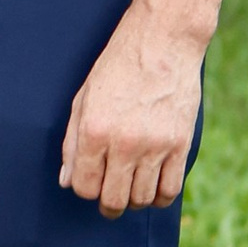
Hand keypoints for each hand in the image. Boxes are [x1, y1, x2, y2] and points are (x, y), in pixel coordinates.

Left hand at [59, 0, 201, 217]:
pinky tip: (153, 187)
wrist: (163, 42)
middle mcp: (124, 143)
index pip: (85, 186)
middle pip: (114, 200)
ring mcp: (156, 146)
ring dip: (134, 200)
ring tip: (131, 187)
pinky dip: (160, 196)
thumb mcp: (84, 99)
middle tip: (109, 198)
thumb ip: (72, 143)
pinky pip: (171, 189)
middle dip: (108, 204)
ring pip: (143, 199)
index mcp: (94, 131)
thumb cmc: (117, 67)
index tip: (90, 182)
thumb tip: (67, 181)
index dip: (85, 190)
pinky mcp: (181, 144)